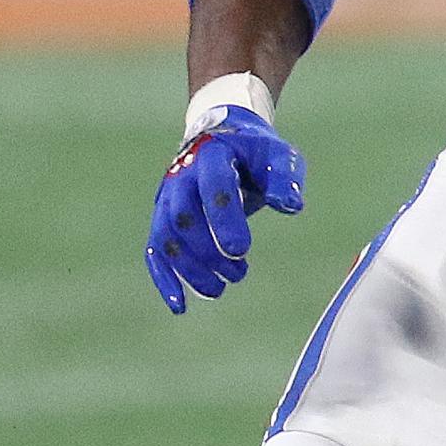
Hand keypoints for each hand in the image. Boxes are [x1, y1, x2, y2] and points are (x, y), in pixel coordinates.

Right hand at [145, 106, 305, 313]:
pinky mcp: (163, 218)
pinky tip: (180, 306)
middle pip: (184, 217)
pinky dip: (164, 278)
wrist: (225, 139)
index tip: (242, 251)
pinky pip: (155, 250)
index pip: (213, 186)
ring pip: (167, 237)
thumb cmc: (257, 154)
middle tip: (238, 273)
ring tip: (221, 288)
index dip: (224, 219)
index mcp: (213, 155)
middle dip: (208, 251)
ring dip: (191, 268)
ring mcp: (168, 197)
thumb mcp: (280, 156)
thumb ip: (285, 179)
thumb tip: (290, 206)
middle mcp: (182, 176)